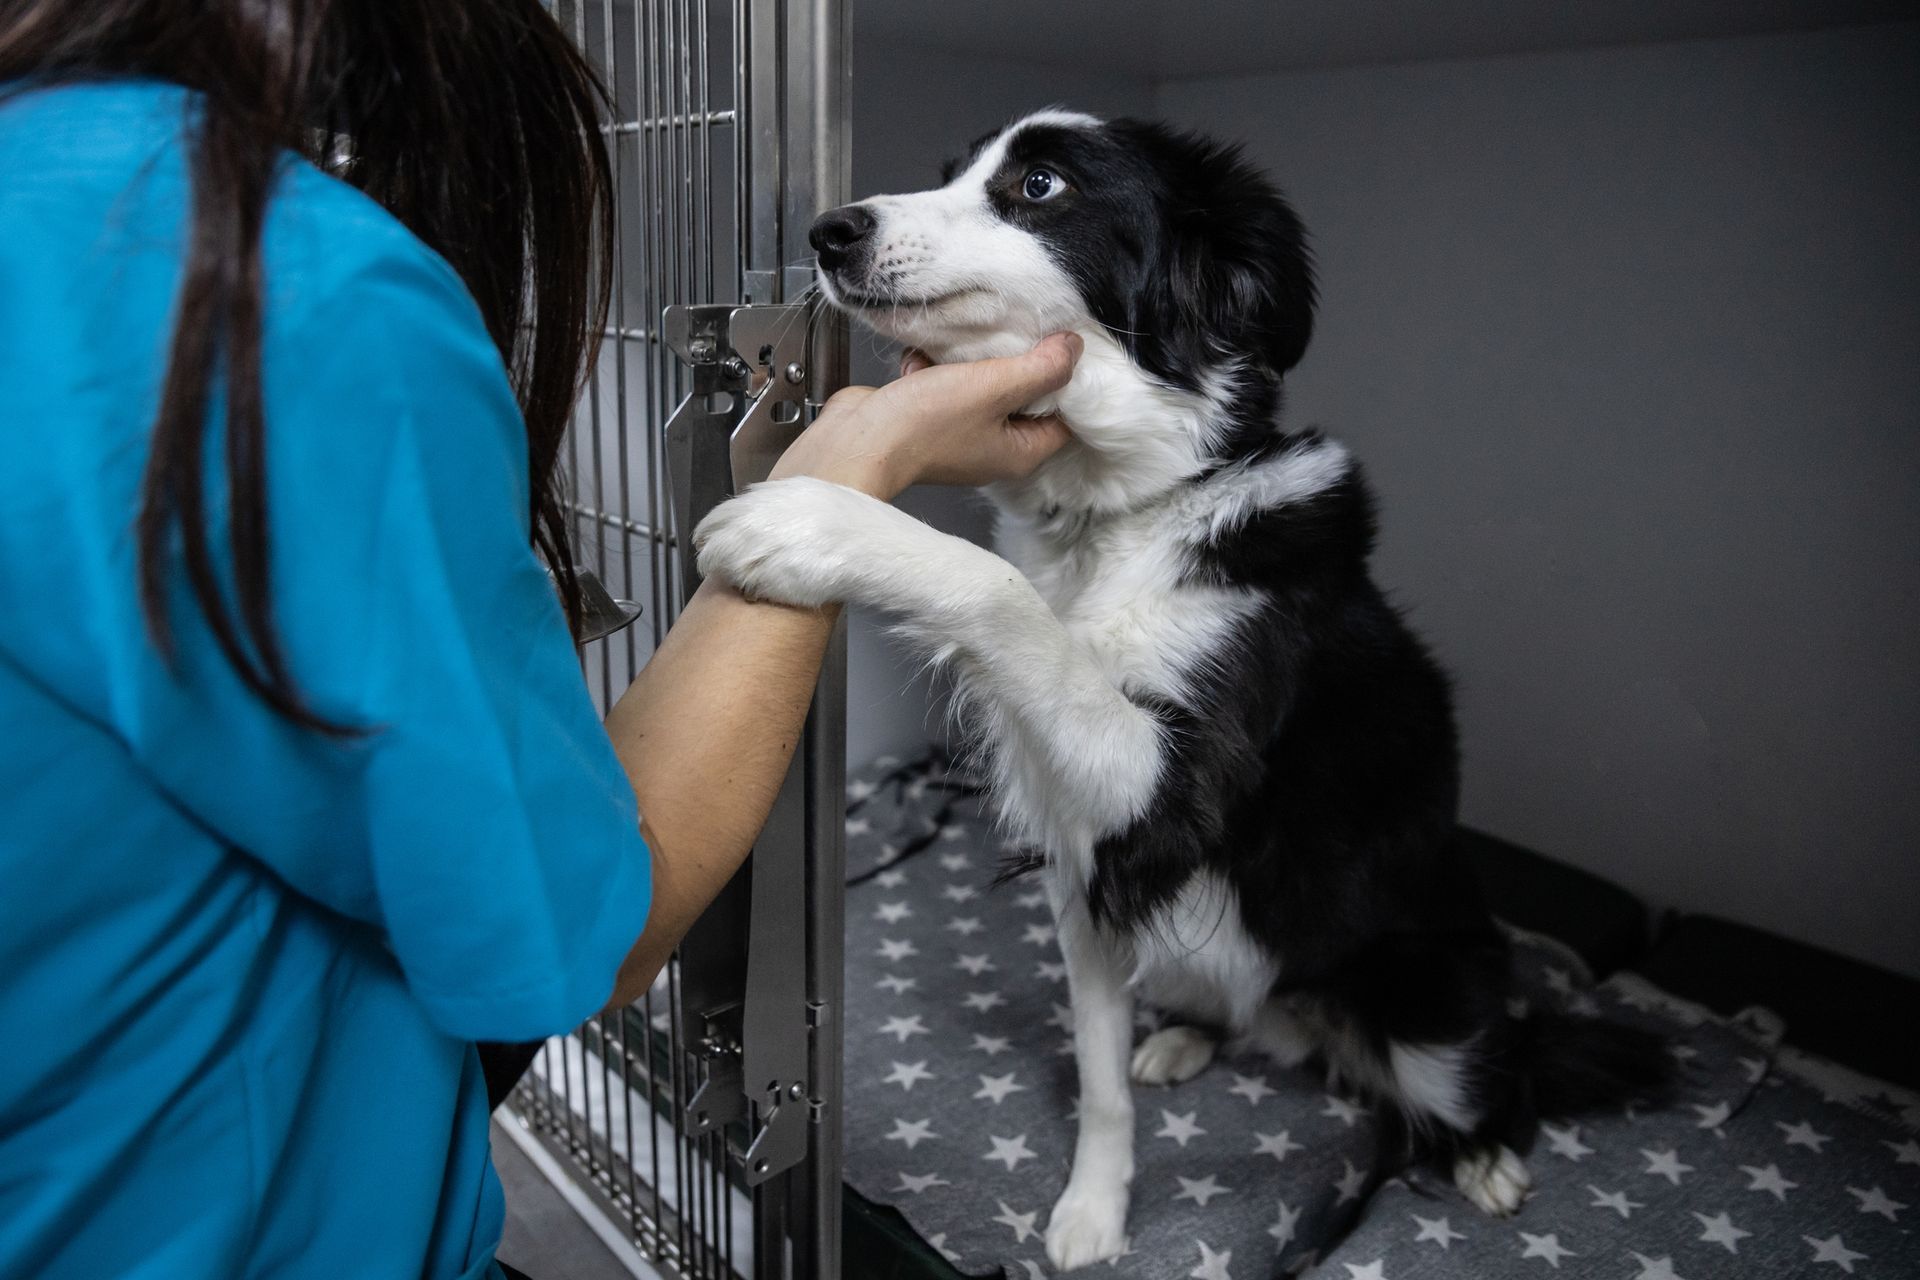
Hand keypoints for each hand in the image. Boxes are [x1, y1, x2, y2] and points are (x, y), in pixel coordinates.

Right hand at [767, 332, 1081, 499]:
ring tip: (963, 339)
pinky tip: (924, 357)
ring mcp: (956, 434)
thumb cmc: (927, 423)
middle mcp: (992, 448)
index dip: (1067, 380)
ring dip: (969, 360)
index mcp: (1020, 453)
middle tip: (1017, 327)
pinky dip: (934, 367)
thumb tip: (1075, 348)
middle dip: (1015, 361)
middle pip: (1021, 397)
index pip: (1063, 416)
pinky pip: (942, 384)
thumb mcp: (996, 386)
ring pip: (979, 386)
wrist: (857, 441)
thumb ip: (1041, 367)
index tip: (1063, 343)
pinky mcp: (924, 418)